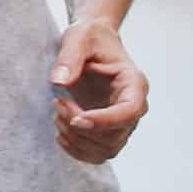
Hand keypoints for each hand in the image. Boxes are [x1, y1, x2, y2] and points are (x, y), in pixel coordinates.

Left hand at [50, 18, 146, 163]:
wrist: (91, 43)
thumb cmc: (89, 37)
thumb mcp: (78, 37)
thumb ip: (69, 57)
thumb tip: (59, 82)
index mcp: (134, 83)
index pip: (130, 112)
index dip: (105, 121)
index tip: (77, 118)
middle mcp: (133, 106)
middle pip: (116, 135)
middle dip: (82, 127)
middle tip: (59, 102)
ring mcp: (122, 121)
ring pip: (107, 149)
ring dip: (77, 139)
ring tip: (58, 112)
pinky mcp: (107, 130)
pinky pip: (98, 154)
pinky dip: (77, 150)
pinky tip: (61, 132)